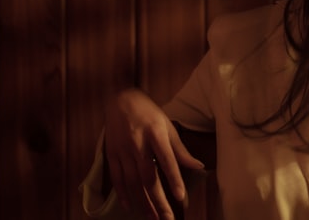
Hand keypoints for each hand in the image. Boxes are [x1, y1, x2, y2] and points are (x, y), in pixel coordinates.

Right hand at [104, 88, 204, 219]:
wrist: (120, 100)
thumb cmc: (149, 113)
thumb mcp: (167, 126)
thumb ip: (180, 149)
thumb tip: (198, 166)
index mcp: (155, 133)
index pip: (166, 159)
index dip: (173, 179)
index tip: (180, 197)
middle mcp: (137, 143)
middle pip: (148, 176)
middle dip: (158, 200)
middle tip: (167, 218)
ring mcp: (122, 149)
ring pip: (132, 182)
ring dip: (142, 202)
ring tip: (152, 218)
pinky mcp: (111, 154)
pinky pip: (116, 178)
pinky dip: (122, 194)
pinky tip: (130, 207)